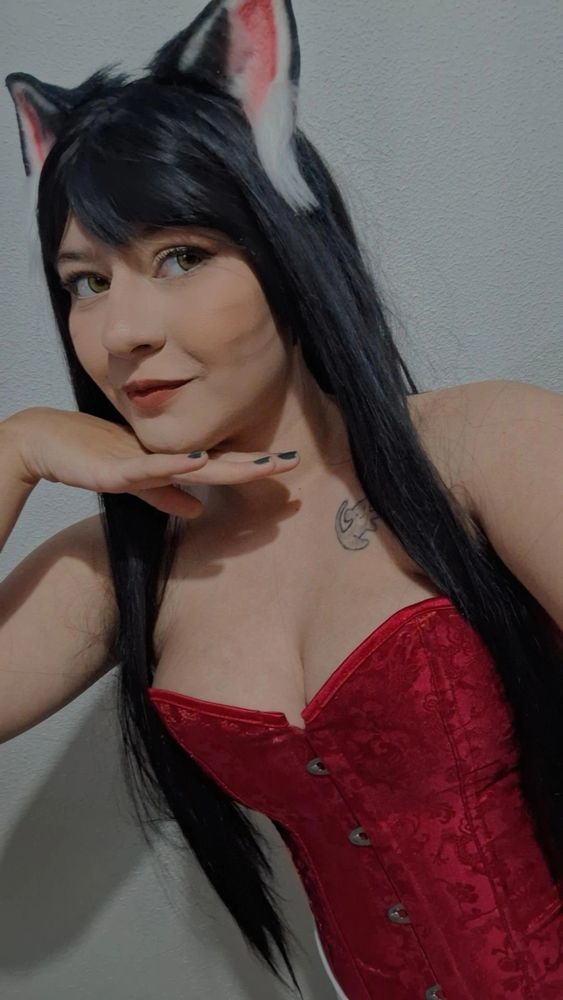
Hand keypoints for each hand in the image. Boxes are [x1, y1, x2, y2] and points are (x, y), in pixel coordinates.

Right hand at [2, 407, 299, 519]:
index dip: (252, 467)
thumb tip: (198, 509)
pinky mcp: (118, 468)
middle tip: (294, 460)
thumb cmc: (91, 456)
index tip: (286, 464)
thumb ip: (164, 494)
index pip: (220, 466)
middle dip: (256, 464)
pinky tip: (201, 462)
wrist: (45, 441)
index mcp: (170, 462)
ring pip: (195, 465)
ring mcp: (143, 461)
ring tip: (265, 466)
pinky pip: (152, 469)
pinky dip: (177, 466)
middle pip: (219, 464)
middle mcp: (164, 458)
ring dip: (230, 466)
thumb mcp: (134, 482)